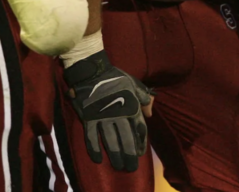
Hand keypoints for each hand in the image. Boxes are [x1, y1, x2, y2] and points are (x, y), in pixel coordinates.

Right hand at [64, 51, 153, 171]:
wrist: (92, 71)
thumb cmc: (114, 77)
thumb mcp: (133, 83)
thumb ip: (143, 97)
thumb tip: (150, 113)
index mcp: (130, 106)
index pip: (138, 128)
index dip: (140, 142)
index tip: (140, 153)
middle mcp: (118, 114)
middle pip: (125, 138)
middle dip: (129, 154)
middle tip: (131, 167)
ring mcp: (102, 117)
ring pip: (110, 140)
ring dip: (115, 155)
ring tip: (119, 166)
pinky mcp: (89, 118)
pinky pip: (91, 136)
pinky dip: (94, 148)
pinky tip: (98, 159)